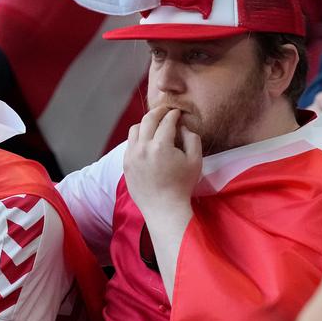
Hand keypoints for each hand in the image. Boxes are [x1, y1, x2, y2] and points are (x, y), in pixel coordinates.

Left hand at [123, 106, 201, 221]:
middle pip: (148, 119)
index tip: (178, 113)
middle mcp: (143, 148)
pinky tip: (147, 142)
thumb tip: (182, 125)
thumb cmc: (182, 186)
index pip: (167, 120)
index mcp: (160, 146)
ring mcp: (131, 156)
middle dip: (159, 112)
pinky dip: (139, 138)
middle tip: (166, 111)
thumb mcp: (195, 160)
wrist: (164, 208)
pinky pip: (130, 143)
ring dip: (146, 123)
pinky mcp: (126, 164)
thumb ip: (192, 138)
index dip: (174, 114)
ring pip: (135, 129)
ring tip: (155, 126)